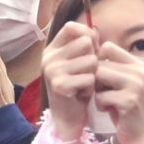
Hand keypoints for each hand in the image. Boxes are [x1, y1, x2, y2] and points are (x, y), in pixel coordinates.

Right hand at [43, 22, 98, 142]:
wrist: (67, 117)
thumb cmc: (76, 87)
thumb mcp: (78, 62)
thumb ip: (84, 45)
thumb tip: (95, 31)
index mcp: (51, 49)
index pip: (71, 26)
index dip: (87, 34)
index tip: (93, 47)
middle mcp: (48, 58)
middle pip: (85, 42)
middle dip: (94, 57)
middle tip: (87, 73)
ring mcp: (52, 71)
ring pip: (91, 60)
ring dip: (94, 74)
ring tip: (84, 84)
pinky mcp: (60, 85)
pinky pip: (90, 78)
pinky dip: (91, 87)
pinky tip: (82, 93)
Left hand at [94, 41, 143, 143]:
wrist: (138, 134)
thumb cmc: (123, 107)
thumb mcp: (118, 83)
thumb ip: (108, 66)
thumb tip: (87, 43)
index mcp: (137, 65)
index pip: (107, 47)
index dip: (97, 61)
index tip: (100, 78)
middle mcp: (140, 72)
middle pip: (100, 63)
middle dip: (95, 81)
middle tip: (104, 94)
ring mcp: (137, 86)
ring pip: (99, 77)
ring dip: (97, 92)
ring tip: (107, 101)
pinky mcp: (130, 101)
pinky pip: (101, 96)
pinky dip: (101, 105)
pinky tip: (111, 110)